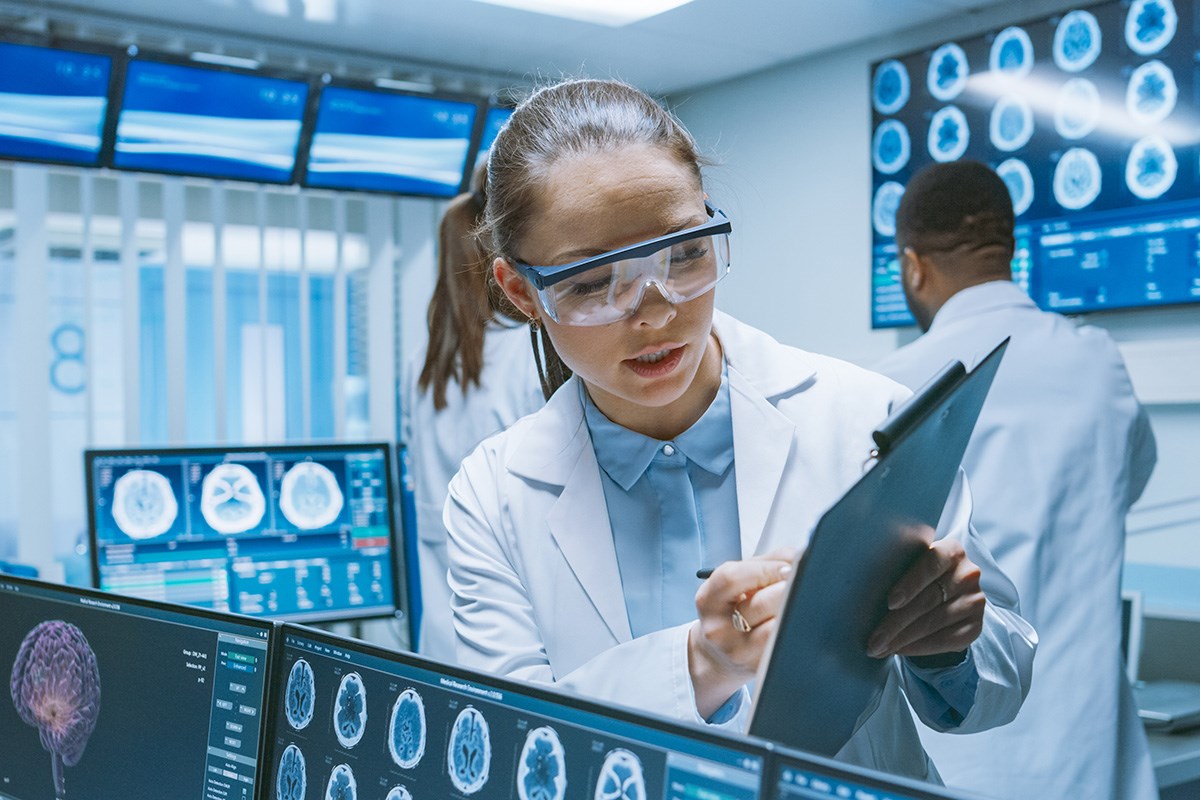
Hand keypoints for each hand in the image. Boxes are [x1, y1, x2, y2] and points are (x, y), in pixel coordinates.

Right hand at [688, 547, 797, 717]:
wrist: (719, 655)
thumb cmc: (733, 609)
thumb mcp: (735, 584)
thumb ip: (763, 564)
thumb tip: (798, 557)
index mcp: (708, 600)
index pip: (732, 578)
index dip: (765, 569)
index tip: (789, 566)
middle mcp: (718, 629)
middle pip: (759, 604)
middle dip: (787, 588)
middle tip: (804, 581)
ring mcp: (738, 652)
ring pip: (775, 627)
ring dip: (795, 608)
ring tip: (804, 598)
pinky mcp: (758, 667)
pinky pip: (784, 643)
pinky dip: (796, 627)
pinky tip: (799, 619)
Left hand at [866, 535, 984, 660]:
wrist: (944, 597)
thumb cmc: (916, 577)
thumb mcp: (910, 565)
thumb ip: (898, 568)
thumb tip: (862, 588)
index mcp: (951, 550)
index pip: (931, 565)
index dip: (910, 584)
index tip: (890, 602)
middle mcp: (968, 573)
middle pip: (929, 599)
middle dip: (896, 622)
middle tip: (874, 639)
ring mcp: (975, 601)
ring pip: (935, 622)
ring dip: (903, 639)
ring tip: (880, 648)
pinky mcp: (976, 626)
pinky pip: (947, 640)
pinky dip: (919, 647)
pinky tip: (899, 650)